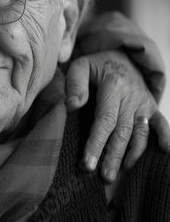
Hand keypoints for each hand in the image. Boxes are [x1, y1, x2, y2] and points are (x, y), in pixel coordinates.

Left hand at [65, 50, 169, 182]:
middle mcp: (131, 97)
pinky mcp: (152, 107)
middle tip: (102, 177)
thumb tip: (72, 105)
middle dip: (111, 156)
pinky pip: (161, 123)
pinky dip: (166, 137)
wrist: (123, 56)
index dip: (96, 143)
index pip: (104, 120)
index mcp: (113, 87)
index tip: (87, 163)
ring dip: (131, 155)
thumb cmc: (97, 65)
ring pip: (140, 133)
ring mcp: (143, 103)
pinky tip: (166, 152)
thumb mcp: (81, 66)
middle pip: (122, 132)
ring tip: (118, 173)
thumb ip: (75, 84)